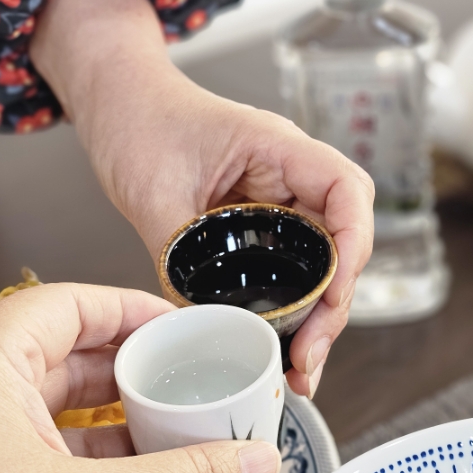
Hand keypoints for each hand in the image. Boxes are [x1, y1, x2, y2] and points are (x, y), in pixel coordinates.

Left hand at [32, 0, 374, 398]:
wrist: (119, 104)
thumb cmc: (139, 122)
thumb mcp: (154, 190)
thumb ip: (179, 253)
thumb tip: (200, 321)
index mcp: (278, 148)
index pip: (346, 190)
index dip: (353, 245)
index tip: (333, 295)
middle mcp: (291, 176)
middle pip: (342, 240)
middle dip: (333, 303)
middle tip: (307, 356)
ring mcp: (280, 201)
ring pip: (322, 262)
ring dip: (317, 316)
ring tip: (299, 367)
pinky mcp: (262, 225)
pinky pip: (292, 268)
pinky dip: (293, 308)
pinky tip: (282, 345)